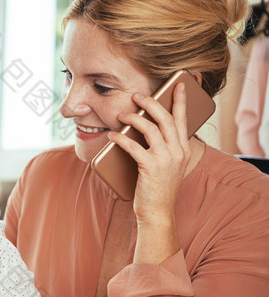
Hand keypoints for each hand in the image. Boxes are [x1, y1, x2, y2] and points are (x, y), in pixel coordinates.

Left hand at [108, 83, 190, 222]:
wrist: (158, 212)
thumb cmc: (158, 188)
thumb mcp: (168, 165)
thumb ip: (164, 148)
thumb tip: (147, 128)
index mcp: (184, 149)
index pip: (183, 119)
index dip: (180, 101)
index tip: (177, 84)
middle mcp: (177, 152)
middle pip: (166, 119)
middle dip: (151, 103)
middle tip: (137, 95)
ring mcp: (165, 159)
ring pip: (150, 129)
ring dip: (134, 118)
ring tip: (122, 115)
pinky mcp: (150, 167)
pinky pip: (133, 146)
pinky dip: (120, 138)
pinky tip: (112, 135)